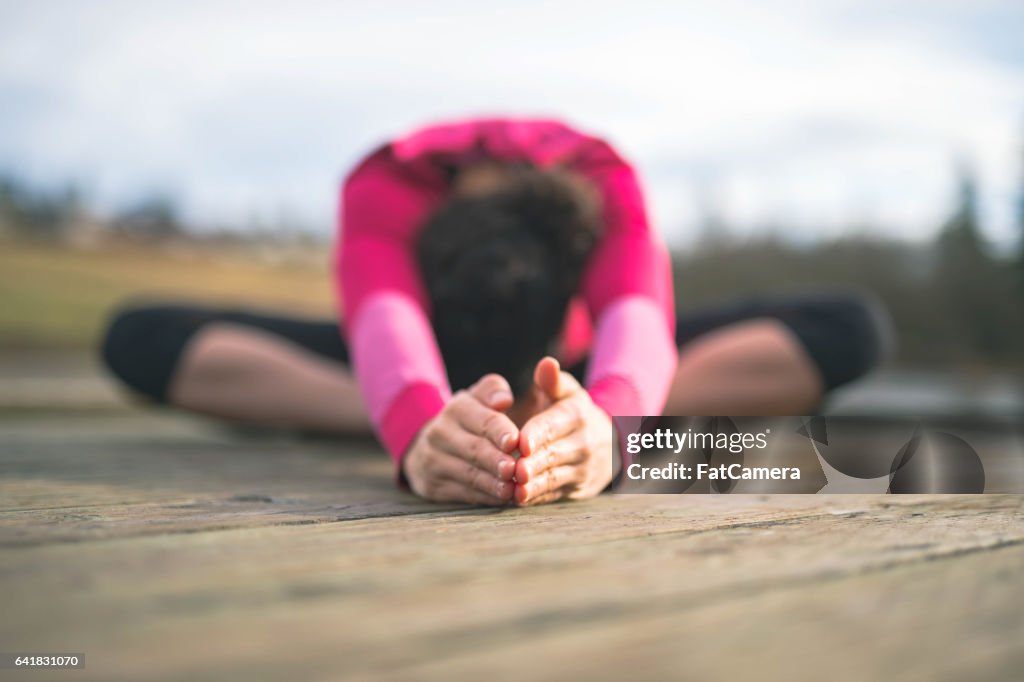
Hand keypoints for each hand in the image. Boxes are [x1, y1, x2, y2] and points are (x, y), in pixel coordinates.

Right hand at [402, 374, 519, 504]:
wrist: (429, 446)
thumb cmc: (469, 420)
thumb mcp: (478, 398)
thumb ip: (493, 391)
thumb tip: (503, 399)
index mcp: (457, 409)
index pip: (483, 420)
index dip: (500, 431)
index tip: (515, 441)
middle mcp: (440, 433)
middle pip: (474, 449)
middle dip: (496, 461)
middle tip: (515, 470)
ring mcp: (433, 461)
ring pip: (468, 474)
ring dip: (491, 484)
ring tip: (512, 490)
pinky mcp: (432, 485)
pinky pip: (462, 493)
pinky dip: (483, 497)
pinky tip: (500, 499)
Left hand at [514, 357, 612, 505]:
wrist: (608, 443)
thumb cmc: (573, 412)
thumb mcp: (567, 392)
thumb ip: (552, 381)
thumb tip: (546, 363)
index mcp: (577, 415)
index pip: (555, 425)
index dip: (538, 433)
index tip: (520, 441)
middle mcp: (583, 443)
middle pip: (554, 454)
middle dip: (533, 463)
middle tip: (512, 469)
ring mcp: (581, 469)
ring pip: (554, 477)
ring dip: (534, 486)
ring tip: (515, 490)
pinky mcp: (575, 490)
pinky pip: (554, 494)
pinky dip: (536, 498)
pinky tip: (518, 500)